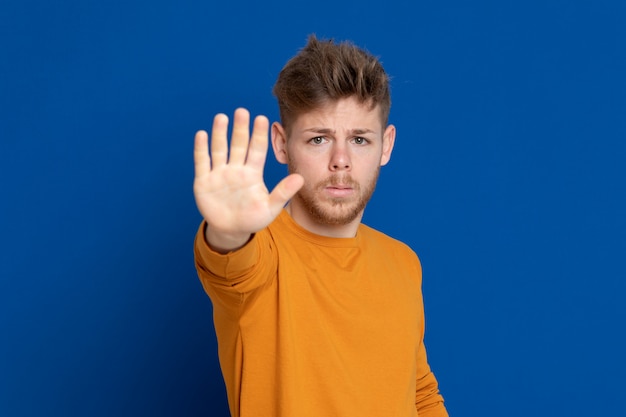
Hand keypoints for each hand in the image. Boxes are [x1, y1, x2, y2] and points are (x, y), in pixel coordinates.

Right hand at [194, 108, 302, 251]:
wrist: (231, 230)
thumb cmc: (253, 218)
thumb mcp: (270, 208)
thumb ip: (283, 192)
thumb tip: (301, 178)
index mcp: (252, 173)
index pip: (256, 150)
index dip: (258, 135)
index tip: (262, 118)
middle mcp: (236, 169)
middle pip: (238, 145)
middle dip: (240, 129)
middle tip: (242, 111)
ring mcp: (219, 174)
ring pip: (219, 149)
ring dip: (219, 134)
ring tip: (221, 117)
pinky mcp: (204, 181)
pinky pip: (202, 163)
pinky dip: (201, 149)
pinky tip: (202, 135)